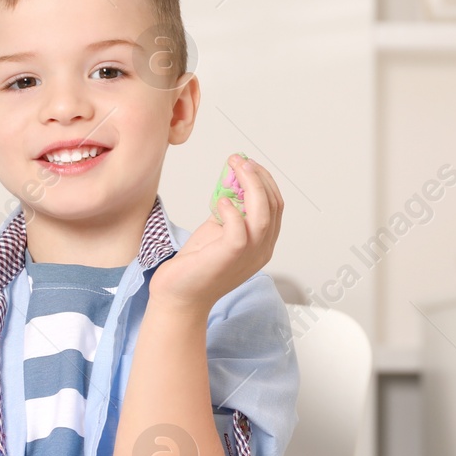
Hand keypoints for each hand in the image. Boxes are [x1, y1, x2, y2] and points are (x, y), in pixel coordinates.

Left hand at [149, 153, 283, 313]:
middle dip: (259, 177)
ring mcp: (249, 255)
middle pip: (274, 205)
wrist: (180, 295)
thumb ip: (231, 210)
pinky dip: (232, 210)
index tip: (247, 164)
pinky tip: (220, 201)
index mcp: (263, 242)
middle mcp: (262, 249)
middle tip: (240, 160)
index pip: (276, 205)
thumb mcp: (218, 230)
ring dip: (251, 185)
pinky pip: (240, 229)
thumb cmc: (197, 265)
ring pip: (263, 214)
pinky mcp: (230, 256)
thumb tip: (231, 182)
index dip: (265, 180)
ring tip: (235, 167)